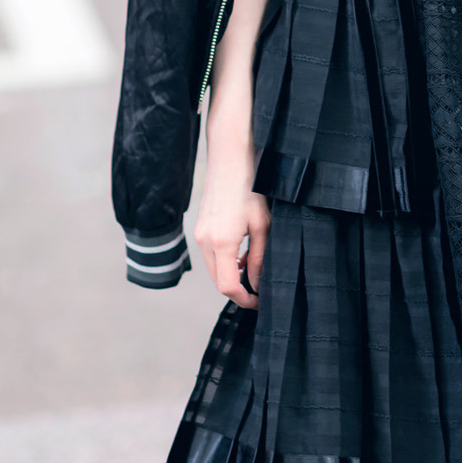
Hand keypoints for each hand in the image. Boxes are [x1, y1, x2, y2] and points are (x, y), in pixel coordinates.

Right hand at [194, 144, 270, 309]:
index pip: (227, 287)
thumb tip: (256, 283)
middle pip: (218, 281)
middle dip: (238, 289)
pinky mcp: (200, 229)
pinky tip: (240, 252)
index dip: (244, 299)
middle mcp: (205, 242)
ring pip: (214, 269)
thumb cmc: (250, 188)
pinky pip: (211, 255)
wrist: (230, 161)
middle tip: (259, 288)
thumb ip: (258, 258)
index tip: (258, 301)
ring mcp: (199, 235)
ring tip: (252, 267)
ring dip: (231, 274)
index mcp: (222, 242)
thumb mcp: (262, 225)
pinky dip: (224, 261)